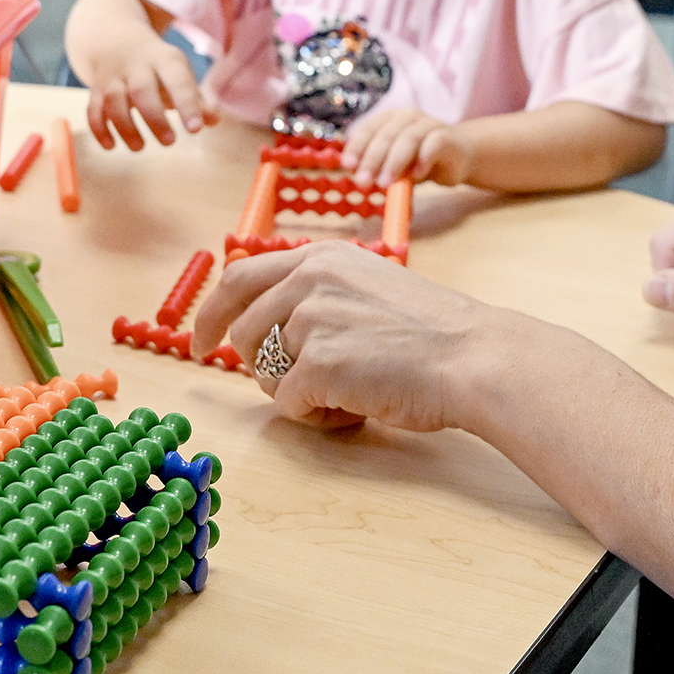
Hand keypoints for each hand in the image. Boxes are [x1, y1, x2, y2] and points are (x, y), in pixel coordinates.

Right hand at [84, 34, 216, 150]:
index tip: (195, 129)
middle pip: (142, 90)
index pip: (177, 81)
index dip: (187, 104)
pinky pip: (92, 109)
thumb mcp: (179, 73)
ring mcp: (113, 78)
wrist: (116, 39)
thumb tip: (213, 120)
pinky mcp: (95, 90)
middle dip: (154, 118)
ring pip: (113, 100)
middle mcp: (137, 67)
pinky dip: (98, 128)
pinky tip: (110, 146)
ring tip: (139, 147)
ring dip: (125, 126)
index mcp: (165, 60)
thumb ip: (196, 99)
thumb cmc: (158, 66)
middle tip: (169, 142)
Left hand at [191, 239, 585, 433]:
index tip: (200, 341)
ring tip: (345, 393)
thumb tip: (265, 325)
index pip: (238, 276)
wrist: (473, 357)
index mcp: (320, 256)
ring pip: (264, 373)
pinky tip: (355, 408)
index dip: (211, 314)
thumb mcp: (367, 286)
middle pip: (243, 333)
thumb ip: (317, 294)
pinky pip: (289, 404)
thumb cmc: (431, 332)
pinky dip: (318, 417)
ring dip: (296, 393)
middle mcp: (309, 278)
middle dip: (258, 368)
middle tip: (295, 386)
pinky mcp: (318, 363)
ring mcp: (311, 319)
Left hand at [341, 106, 473, 186]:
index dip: (357, 147)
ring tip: (385, 183)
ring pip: (408, 138)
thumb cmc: (421, 160)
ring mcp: (429, 123)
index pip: (368, 128)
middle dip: (372, 160)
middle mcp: (408, 116)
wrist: (459, 156)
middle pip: (386, 135)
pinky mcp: (447, 136)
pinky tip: (415, 176)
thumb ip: (379, 168)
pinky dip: (423, 160)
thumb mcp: (396, 165)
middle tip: (363, 182)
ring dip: (394, 162)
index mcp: (390, 118)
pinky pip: (433, 144)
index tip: (347, 166)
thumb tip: (359, 179)